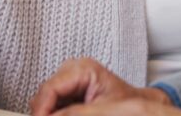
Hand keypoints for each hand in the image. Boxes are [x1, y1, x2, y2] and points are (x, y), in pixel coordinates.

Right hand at [29, 58, 172, 115]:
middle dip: (44, 111)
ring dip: (48, 111)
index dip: (42, 109)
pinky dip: (54, 112)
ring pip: (47, 99)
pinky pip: (54, 103)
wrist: (139, 108)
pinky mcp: (71, 93)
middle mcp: (74, 71)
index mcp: (83, 69)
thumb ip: (74, 114)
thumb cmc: (128, 105)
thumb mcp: (100, 110)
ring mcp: (72, 81)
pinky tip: (59, 115)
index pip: (50, 87)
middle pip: (45, 92)